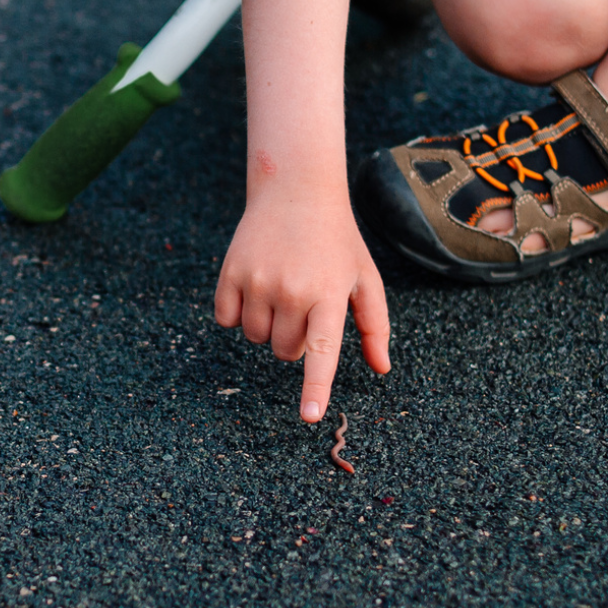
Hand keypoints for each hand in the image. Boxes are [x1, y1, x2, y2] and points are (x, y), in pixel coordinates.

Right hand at [214, 183, 390, 422]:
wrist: (295, 191)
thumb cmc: (337, 241)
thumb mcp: (364, 277)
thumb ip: (375, 325)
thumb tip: (381, 368)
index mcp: (330, 294)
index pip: (323, 350)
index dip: (315, 386)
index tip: (309, 415)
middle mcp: (293, 290)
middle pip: (285, 351)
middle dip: (294, 338)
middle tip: (304, 302)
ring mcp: (259, 281)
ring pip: (256, 339)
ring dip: (267, 326)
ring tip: (281, 290)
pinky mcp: (231, 273)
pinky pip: (227, 320)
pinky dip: (237, 313)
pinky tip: (254, 285)